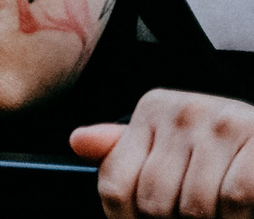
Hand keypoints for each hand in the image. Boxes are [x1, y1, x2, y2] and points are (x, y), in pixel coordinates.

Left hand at [76, 90, 253, 218]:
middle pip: (153, 201)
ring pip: (194, 206)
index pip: (114, 183)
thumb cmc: (224, 150)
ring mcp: (222, 123)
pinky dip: (235, 218)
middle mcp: (183, 110)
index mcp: (153, 109)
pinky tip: (237, 213)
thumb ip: (126, 150)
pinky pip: (232, 198)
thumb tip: (78, 142)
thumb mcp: (172, 143)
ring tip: (215, 216)